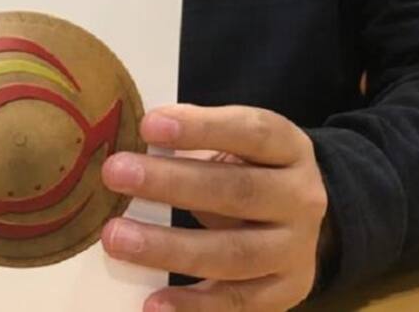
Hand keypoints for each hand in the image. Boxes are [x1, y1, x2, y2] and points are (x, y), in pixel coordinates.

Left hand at [100, 105, 328, 311]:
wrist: (295, 222)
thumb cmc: (248, 172)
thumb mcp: (236, 146)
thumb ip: (193, 141)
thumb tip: (128, 140)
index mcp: (290, 148)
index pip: (252, 132)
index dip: (202, 128)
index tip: (149, 125)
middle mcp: (302, 198)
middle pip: (239, 191)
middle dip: (172, 183)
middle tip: (116, 173)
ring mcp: (296, 250)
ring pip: (234, 253)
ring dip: (170, 248)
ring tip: (117, 238)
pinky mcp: (284, 292)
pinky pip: (236, 303)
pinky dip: (193, 306)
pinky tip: (153, 302)